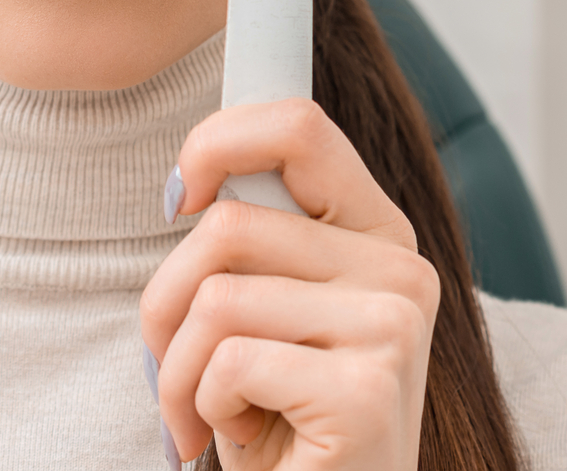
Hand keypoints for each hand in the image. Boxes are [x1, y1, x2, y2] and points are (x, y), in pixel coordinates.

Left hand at [139, 98, 438, 470]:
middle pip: (228, 224)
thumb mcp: (261, 310)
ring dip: (180, 370)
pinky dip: (205, 408)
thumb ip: (250, 240)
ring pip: (216, 297)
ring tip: (210, 413)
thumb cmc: (273, 418)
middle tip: (174, 365)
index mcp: (376, 235)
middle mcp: (401, 270)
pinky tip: (244, 439)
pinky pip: (230, 361)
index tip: (178, 197)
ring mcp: (394, 327)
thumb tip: (193, 186)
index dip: (218, 141)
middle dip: (165, 302)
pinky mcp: (367, 389)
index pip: (298, 128)